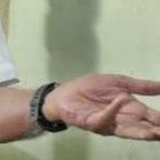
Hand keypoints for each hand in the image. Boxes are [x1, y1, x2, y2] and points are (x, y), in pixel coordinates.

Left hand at [44, 74, 159, 139]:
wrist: (64, 93)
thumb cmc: (90, 89)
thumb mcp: (118, 82)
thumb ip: (141, 86)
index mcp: (131, 110)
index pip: (152, 117)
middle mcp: (122, 120)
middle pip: (143, 128)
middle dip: (157, 131)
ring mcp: (108, 123)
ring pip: (128, 131)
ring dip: (142, 132)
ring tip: (157, 132)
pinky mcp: (92, 122)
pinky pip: (104, 118)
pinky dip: (113, 110)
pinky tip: (121, 100)